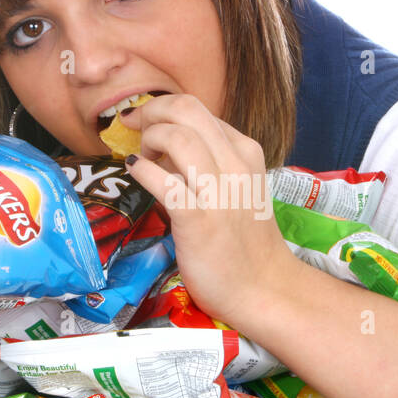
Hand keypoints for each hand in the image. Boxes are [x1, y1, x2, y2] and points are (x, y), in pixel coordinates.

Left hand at [118, 94, 299, 325]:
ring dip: (148, 139)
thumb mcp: (238, 189)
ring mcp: (218, 192)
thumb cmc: (246, 243)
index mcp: (246, 152)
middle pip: (186, 109)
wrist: (264, 289)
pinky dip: (141, 169)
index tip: (147, 123)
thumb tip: (164, 150)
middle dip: (151, 110)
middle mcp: (235, 164)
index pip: (198, 110)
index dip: (165, 110)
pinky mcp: (197, 220)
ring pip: (176, 136)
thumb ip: (209, 165)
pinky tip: (134, 172)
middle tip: (134, 128)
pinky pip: (162, 181)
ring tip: (141, 157)